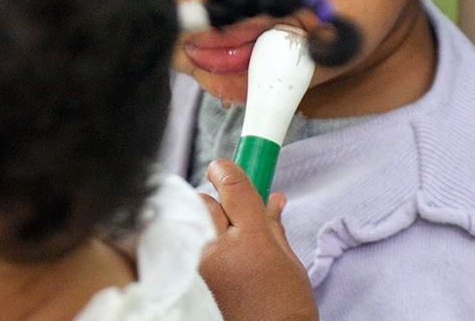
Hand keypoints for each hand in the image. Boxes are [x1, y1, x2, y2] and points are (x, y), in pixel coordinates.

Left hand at [198, 159, 317, 320]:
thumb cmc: (287, 308)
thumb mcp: (289, 264)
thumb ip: (274, 228)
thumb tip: (273, 200)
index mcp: (252, 239)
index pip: (232, 185)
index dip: (225, 169)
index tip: (221, 168)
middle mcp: (220, 249)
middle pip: (205, 202)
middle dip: (216, 203)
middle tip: (230, 217)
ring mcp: (200, 268)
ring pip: (191, 226)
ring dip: (204, 227)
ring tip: (220, 245)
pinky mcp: (190, 284)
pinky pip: (185, 252)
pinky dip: (195, 250)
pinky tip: (211, 262)